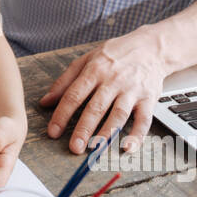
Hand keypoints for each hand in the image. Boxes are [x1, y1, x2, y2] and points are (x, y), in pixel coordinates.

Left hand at [39, 28, 168, 154]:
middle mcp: (113, 81)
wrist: (151, 47)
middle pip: (96, 107)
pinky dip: (137, 135)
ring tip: (96, 149)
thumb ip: (65, 81)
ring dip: (107, 134)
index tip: (53, 132)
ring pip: (118, 115)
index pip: (74, 95)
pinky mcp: (148, 99)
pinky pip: (144, 120)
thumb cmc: (116, 54)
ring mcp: (132, 90)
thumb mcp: (86, 59)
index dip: (62, 114)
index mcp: (95, 71)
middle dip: (84, 129)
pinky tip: (128, 148)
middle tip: (74, 147)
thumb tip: (45, 102)